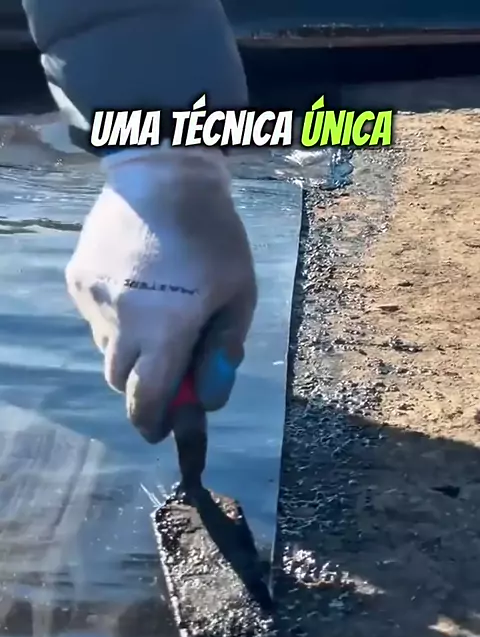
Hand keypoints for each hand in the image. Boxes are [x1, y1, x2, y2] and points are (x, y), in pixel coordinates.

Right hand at [66, 148, 256, 442]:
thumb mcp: (238, 294)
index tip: (161, 430)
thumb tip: (208, 400)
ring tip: (157, 316)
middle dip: (144, 387)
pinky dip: (116, 319)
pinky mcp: (78, 280)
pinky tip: (138, 288)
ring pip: (107, 351)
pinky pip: (96, 319)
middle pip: (122, 382)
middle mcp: (122, 323)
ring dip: (131, 352)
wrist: (162, 173)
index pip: (147, 401)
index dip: (154, 423)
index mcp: (166, 330)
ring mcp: (94, 301)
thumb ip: (223, 352)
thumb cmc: (213, 235)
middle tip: (167, 370)